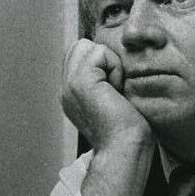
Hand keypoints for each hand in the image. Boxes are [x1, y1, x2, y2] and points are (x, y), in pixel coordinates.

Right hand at [60, 39, 150, 153]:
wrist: (125, 149)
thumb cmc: (128, 131)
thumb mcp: (113, 99)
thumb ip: (105, 80)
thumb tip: (112, 61)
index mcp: (72, 93)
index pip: (80, 55)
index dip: (102, 62)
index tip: (114, 90)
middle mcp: (66, 88)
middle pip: (81, 46)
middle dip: (103, 58)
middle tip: (114, 87)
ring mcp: (69, 85)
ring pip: (88, 46)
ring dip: (109, 62)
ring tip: (115, 88)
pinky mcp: (80, 82)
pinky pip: (100, 52)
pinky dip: (115, 66)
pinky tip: (117, 90)